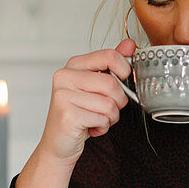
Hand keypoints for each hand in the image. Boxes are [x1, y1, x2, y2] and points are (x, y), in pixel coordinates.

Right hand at [15, 39, 136, 187]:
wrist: (59, 143)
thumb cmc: (80, 113)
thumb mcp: (96, 86)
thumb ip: (111, 64)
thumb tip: (129, 44)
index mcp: (74, 65)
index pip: (109, 56)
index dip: (124, 69)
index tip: (123, 79)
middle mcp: (64, 76)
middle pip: (112, 84)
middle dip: (117, 102)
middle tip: (106, 109)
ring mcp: (63, 95)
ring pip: (109, 104)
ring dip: (110, 117)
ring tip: (96, 119)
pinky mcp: (67, 115)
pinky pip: (102, 119)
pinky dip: (102, 127)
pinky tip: (89, 128)